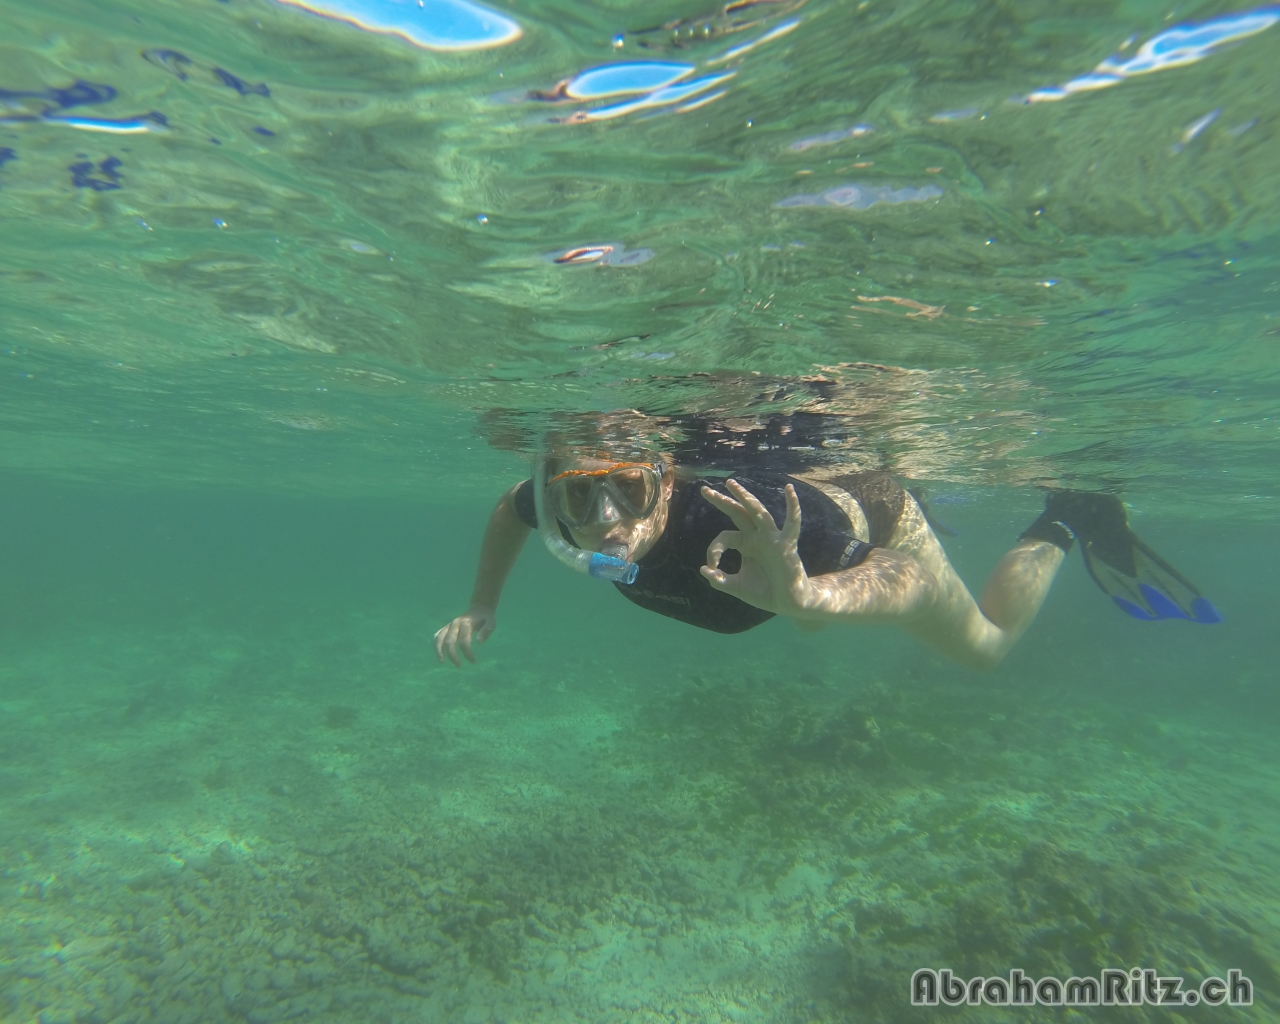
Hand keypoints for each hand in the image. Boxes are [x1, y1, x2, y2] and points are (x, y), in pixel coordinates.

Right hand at [434, 607, 496, 665]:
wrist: (478, 608)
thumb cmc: (485, 618)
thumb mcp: (491, 623)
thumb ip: (486, 631)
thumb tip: (479, 642)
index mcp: (466, 623)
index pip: (464, 641)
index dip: (467, 653)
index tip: (473, 661)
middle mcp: (455, 624)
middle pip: (449, 641)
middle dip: (453, 655)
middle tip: (459, 665)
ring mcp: (449, 625)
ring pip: (439, 638)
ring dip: (439, 650)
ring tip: (442, 662)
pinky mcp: (446, 627)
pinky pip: (437, 635)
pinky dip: (436, 645)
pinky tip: (439, 654)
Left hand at [699, 480, 812, 615]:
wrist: (786, 604)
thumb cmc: (764, 593)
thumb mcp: (736, 587)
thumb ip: (719, 580)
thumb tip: (702, 569)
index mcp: (745, 544)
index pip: (724, 536)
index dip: (714, 549)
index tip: (712, 567)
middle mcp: (757, 536)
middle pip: (737, 513)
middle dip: (722, 501)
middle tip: (704, 490)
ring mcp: (772, 538)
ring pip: (757, 512)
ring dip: (744, 497)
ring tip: (730, 484)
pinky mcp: (786, 544)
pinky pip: (792, 523)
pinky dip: (793, 506)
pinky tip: (789, 490)